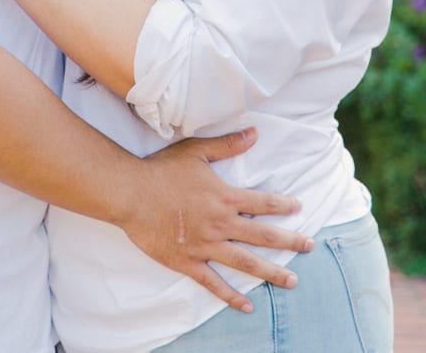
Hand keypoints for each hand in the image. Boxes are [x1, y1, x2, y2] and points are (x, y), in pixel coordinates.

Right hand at [121, 127, 310, 310]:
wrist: (130, 193)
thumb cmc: (160, 170)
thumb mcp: (195, 151)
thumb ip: (227, 144)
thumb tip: (255, 133)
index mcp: (224, 198)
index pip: (263, 203)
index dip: (284, 205)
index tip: (298, 208)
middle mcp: (221, 224)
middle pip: (264, 236)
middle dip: (290, 241)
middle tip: (309, 246)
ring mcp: (206, 246)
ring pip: (246, 263)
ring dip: (272, 273)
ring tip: (292, 281)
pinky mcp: (188, 261)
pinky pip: (214, 283)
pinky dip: (231, 296)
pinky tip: (248, 306)